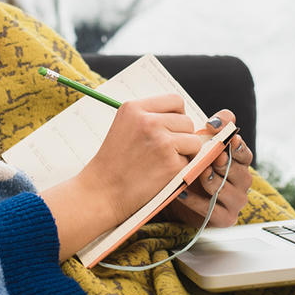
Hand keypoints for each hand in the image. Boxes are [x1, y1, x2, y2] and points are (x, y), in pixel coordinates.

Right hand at [72, 94, 206, 222]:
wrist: (102, 192)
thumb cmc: (113, 164)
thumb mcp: (124, 127)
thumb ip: (149, 117)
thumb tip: (182, 116)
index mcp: (134, 108)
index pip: (175, 101)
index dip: (178, 115)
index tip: (172, 128)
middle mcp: (148, 121)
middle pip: (187, 121)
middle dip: (181, 136)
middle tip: (163, 152)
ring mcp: (161, 141)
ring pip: (193, 141)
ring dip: (185, 153)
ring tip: (162, 162)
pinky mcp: (171, 163)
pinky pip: (191, 161)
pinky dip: (181, 170)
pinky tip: (161, 174)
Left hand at [163, 112, 252, 227]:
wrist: (178, 196)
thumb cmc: (193, 166)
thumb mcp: (201, 145)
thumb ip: (215, 129)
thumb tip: (221, 120)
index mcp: (238, 163)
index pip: (244, 154)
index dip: (238, 148)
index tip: (231, 140)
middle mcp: (241, 183)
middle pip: (239, 173)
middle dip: (225, 164)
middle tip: (214, 157)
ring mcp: (235, 202)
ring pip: (227, 191)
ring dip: (212, 181)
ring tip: (199, 173)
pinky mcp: (224, 219)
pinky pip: (212, 210)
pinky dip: (196, 201)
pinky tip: (183, 192)